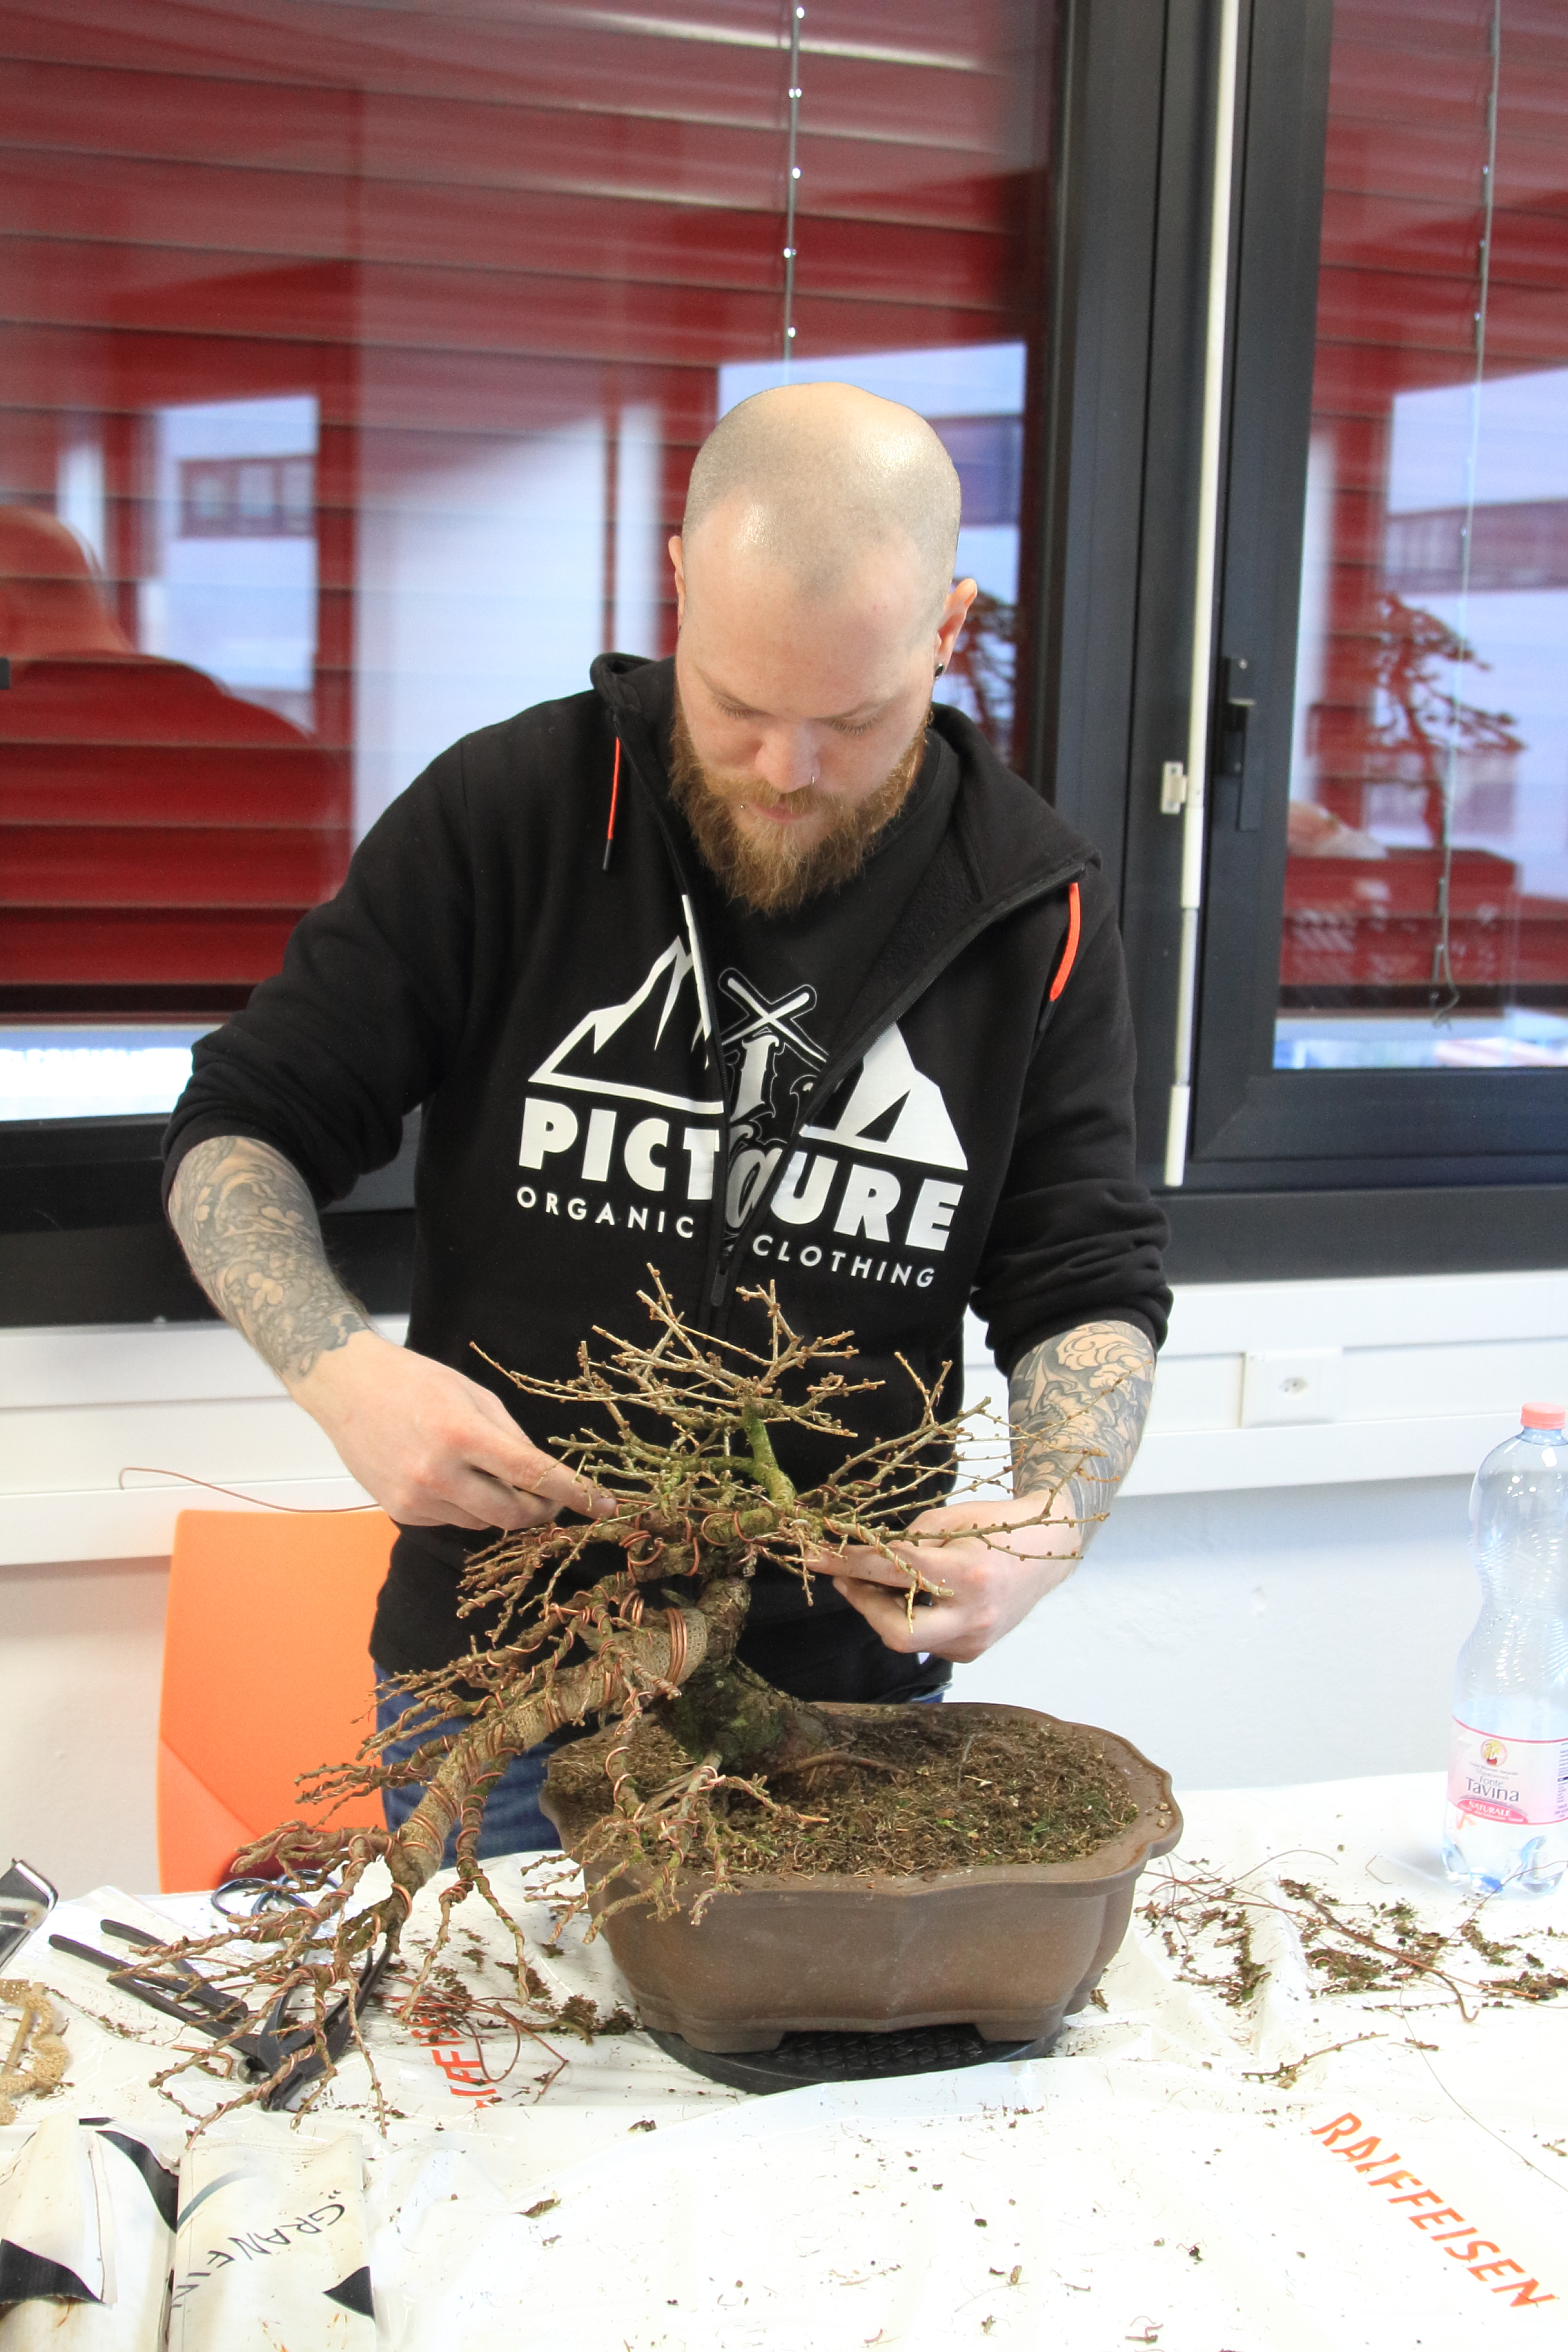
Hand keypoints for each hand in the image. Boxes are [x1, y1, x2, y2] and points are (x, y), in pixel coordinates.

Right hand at [288, 1328, 615, 1532]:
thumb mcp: (473, 1395)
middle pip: (512, 1514)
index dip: (576, 1493)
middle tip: (552, 1497)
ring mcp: (416, 1498)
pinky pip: (452, 1521)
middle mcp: (438, 1473)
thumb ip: (511, 1438)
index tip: (605, 1505)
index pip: (533, 1474)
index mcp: (463, 1433)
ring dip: (500, 1505)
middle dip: (542, 1510)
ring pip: (482, 1522)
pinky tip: (451, 1476)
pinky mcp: (401, 1512)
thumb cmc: (415, 1382)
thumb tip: (544, 1476)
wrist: (345, 1388)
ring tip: (487, 1473)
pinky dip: (465, 1506)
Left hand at [822, 1494, 1080, 1664]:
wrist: (1049, 1552)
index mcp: (967, 1574)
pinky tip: (913, 1598)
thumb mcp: (948, 1520)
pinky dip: (909, 1618)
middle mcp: (972, 1616)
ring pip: (907, 1638)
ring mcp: (973, 1640)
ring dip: (882, 1610)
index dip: (847, 1562)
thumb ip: (904, 1543)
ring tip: (878, 1582)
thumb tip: (857, 1559)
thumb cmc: (996, 1525)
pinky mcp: (972, 1651)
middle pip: (897, 1631)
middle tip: (845, 1579)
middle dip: (862, 1605)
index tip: (812, 1554)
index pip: (893, 1571)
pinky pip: (925, 1641)